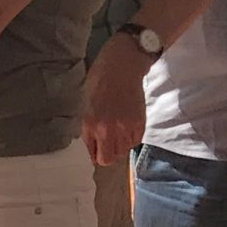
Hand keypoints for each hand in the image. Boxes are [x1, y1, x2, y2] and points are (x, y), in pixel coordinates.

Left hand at [82, 35, 150, 166]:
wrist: (121, 68)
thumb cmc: (99, 83)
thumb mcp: (86, 108)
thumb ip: (90, 130)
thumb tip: (94, 149)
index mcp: (91, 125)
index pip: (98, 157)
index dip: (98, 155)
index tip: (99, 149)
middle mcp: (108, 130)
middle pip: (111, 158)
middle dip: (109, 153)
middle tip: (108, 141)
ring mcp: (125, 127)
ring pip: (124, 150)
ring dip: (121, 144)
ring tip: (118, 129)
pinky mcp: (140, 122)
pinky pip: (136, 140)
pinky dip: (131, 137)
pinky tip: (127, 125)